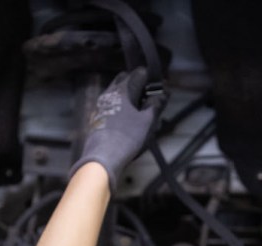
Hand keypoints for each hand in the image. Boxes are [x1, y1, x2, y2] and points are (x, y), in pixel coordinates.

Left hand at [70, 67, 159, 190]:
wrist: (103, 157)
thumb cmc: (127, 138)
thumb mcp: (148, 121)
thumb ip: (157, 104)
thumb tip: (164, 92)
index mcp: (123, 90)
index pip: (139, 73)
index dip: (151, 79)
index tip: (159, 88)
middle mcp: (110, 93)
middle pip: (125, 80)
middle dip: (138, 84)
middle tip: (150, 98)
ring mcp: (101, 104)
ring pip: (117, 92)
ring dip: (129, 96)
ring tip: (140, 111)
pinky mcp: (97, 117)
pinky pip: (111, 105)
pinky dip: (121, 106)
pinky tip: (127, 121)